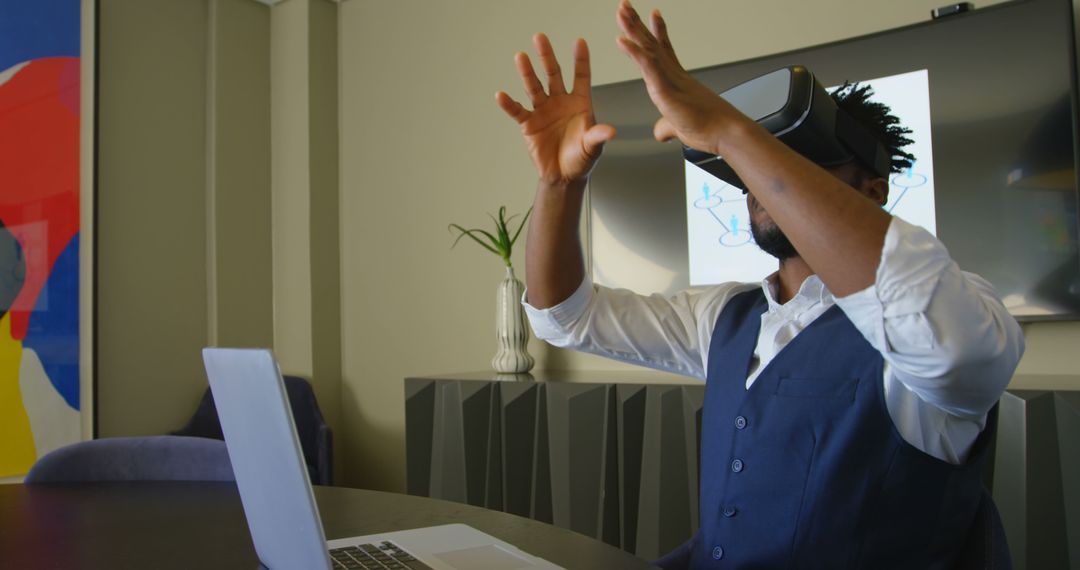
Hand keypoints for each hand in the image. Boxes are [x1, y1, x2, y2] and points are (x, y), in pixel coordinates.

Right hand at [496, 34, 615, 187]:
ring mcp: (543, 111)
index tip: (580, 42)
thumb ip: (597, 136)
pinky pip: (518, 111)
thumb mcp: (593, 147)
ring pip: (534, 87)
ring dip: (527, 73)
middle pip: (553, 74)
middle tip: (540, 37)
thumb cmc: (582, 159)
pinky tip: (501, 95)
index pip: (581, 77)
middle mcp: (560, 102)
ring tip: (521, 57)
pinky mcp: (529, 124)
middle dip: (547, 56)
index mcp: (579, 103)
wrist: (564, 176)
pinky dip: (509, 104)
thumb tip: (610, 131)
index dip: (580, 60)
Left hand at [615, 0, 746, 154]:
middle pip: (651, 44)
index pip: (663, 51)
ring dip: (633, 29)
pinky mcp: (665, 89)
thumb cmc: (709, 129)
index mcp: (676, 80)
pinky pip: (648, 67)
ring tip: (622, 10)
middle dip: (637, 24)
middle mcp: (673, 75)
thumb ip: (667, 127)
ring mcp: (669, 79)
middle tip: (626, 6)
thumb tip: (660, 132)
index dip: (656, 33)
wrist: (725, 133)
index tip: (652, 16)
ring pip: (648, 49)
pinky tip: (622, 40)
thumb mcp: (679, 127)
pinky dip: (635, 52)